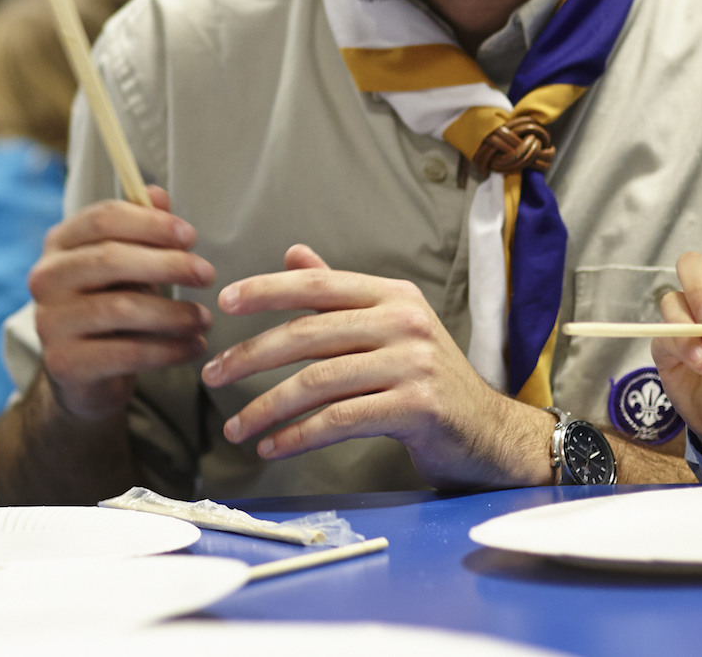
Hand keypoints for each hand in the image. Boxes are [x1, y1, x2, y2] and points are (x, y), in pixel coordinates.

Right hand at [28, 187, 214, 421]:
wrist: (82, 374)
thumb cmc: (109, 306)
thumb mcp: (125, 265)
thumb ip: (140, 229)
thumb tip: (158, 195)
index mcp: (59, 244)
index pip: (102, 219)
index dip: (150, 223)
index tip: (191, 235)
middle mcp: (45, 278)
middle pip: (110, 259)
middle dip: (167, 264)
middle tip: (207, 274)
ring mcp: (50, 322)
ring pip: (121, 308)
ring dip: (173, 313)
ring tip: (204, 318)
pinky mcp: (65, 364)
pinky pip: (126, 353)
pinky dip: (168, 350)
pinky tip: (193, 348)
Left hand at [202, 244, 548, 488]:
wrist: (489, 432)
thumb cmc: (428, 379)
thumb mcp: (389, 326)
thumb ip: (339, 294)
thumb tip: (292, 254)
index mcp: (392, 295)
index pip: (318, 284)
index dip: (268, 289)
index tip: (224, 301)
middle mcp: (404, 322)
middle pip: (308, 334)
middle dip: (250, 356)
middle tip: (212, 375)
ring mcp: (413, 365)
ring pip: (318, 382)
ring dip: (267, 408)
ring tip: (235, 427)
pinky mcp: (418, 408)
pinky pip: (340, 421)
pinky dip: (298, 436)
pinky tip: (272, 447)